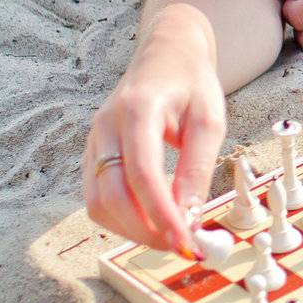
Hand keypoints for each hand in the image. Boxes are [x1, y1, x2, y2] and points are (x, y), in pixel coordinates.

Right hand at [83, 7, 225, 254]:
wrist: (166, 55)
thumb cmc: (191, 84)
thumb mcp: (209, 120)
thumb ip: (197, 168)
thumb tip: (190, 217)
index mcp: (137, 109)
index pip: (142, 174)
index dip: (162, 214)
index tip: (186, 242)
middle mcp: (106, 126)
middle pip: (112, 195)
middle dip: (146, 230)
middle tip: (181, 246)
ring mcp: (94, 140)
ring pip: (98, 202)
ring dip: (132, 230)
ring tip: (169, 236)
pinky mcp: (93, 154)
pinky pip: (97, 197)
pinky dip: (122, 219)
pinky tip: (151, 222)